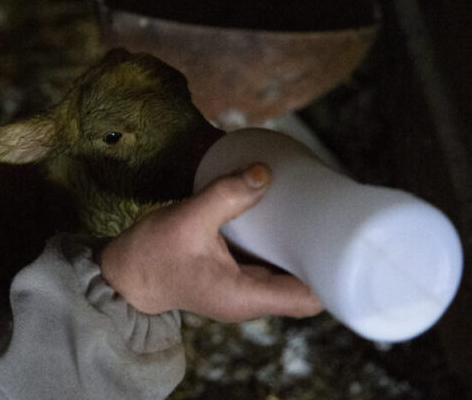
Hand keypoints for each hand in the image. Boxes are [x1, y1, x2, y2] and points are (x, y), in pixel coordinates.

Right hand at [97, 164, 322, 321]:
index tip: (348, 242)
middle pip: (305, 287)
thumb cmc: (151, 254)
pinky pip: (270, 266)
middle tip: (337, 216)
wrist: (123, 275)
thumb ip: (225, 195)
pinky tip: (287, 219)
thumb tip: (264, 171)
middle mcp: (249, 299)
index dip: (334, 275)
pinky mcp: (233, 278)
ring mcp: (242, 290)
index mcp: (244, 296)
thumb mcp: (187, 220)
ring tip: (319, 213)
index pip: (308, 298)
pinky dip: (282, 246)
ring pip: (289, 276)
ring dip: (304, 249)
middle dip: (324, 255)